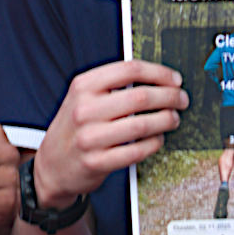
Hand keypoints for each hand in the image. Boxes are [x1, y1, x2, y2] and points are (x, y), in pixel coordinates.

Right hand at [32, 59, 185, 209]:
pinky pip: (137, 151)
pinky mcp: (96, 162)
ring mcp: (89, 138)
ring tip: (173, 119)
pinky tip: (158, 139)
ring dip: (166, 120)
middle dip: (170, 97)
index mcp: (83, 86)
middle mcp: (84, 109)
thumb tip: (158, 79)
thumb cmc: (75, 128)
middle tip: (181, 100)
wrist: (51, 165)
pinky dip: (154, 143)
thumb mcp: (82, 97)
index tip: (175, 79)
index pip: (129, 70)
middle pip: (140, 96)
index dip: (159, 73)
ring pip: (142, 124)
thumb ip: (112, 85)